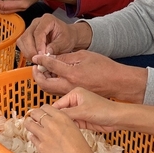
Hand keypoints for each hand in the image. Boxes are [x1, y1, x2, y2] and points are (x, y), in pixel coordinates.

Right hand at [18, 15, 90, 57]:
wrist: (67, 37)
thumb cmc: (67, 37)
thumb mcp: (66, 42)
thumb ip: (56, 47)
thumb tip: (46, 53)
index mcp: (47, 20)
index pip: (38, 32)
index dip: (39, 45)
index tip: (42, 55)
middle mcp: (37, 22)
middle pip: (27, 36)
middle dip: (31, 50)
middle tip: (38, 60)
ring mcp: (31, 28)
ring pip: (22, 41)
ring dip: (27, 52)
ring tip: (37, 60)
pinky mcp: (28, 36)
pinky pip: (22, 45)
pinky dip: (27, 52)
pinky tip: (35, 57)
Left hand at [24, 106, 102, 152]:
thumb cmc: (80, 148)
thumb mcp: (73, 127)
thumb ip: (61, 122)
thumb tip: (52, 121)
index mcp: (61, 117)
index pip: (45, 107)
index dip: (42, 110)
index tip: (41, 113)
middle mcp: (51, 124)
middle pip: (35, 113)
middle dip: (34, 115)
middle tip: (34, 119)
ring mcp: (44, 135)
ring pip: (29, 124)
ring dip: (29, 124)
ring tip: (31, 127)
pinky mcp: (40, 147)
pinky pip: (32, 138)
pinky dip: (34, 138)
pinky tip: (38, 140)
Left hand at [32, 51, 147, 102]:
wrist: (117, 82)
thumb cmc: (105, 68)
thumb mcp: (85, 56)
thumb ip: (66, 57)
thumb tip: (52, 57)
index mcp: (72, 73)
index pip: (50, 66)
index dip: (40, 60)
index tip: (36, 58)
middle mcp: (70, 86)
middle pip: (44, 84)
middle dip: (37, 75)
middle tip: (36, 67)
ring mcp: (72, 93)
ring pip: (49, 90)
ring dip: (44, 80)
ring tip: (44, 70)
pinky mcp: (74, 97)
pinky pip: (57, 92)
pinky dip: (52, 85)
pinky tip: (54, 76)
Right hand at [50, 88, 122, 132]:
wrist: (117, 119)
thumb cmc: (103, 110)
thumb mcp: (82, 111)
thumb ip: (66, 114)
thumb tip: (51, 116)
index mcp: (75, 93)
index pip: (58, 104)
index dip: (50, 113)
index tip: (41, 121)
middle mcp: (75, 101)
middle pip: (60, 111)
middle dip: (55, 119)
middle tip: (46, 128)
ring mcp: (79, 110)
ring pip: (65, 119)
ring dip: (61, 124)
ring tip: (52, 132)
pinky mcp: (82, 119)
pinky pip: (71, 124)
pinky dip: (68, 128)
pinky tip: (62, 133)